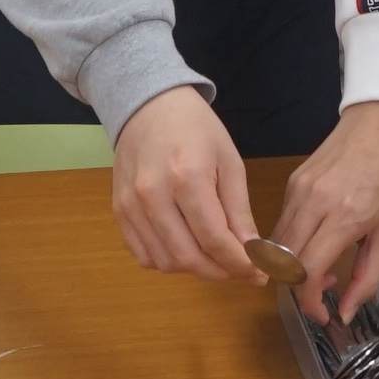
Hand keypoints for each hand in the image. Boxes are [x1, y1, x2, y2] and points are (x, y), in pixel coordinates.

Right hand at [111, 85, 263, 283]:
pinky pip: (143, 255)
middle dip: (221, 272)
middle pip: (189, 257)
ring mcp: (130, 205)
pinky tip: (186, 249)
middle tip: (240, 270)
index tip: (259, 272)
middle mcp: (153, 195)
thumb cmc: (196, 129)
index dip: (241, 263)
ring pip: (165, 262)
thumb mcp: (229, 162)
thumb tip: (253, 254)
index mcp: (187, 177)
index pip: (215, 239)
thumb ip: (239, 211)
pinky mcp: (118, 211)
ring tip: (215, 257)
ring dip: (195, 269)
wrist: (148, 106)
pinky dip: (167, 262)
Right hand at [273, 102, 378, 323]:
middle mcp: (314, 204)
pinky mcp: (292, 183)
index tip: (323, 315)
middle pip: (284, 263)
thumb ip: (367, 275)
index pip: (307, 271)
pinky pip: (281, 225)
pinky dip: (292, 245)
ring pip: (277, 246)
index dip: (309, 303)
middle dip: (299, 289)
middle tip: (325, 292)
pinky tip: (317, 242)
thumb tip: (346, 311)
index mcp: (344, 216)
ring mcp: (298, 191)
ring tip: (324, 267)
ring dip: (294, 268)